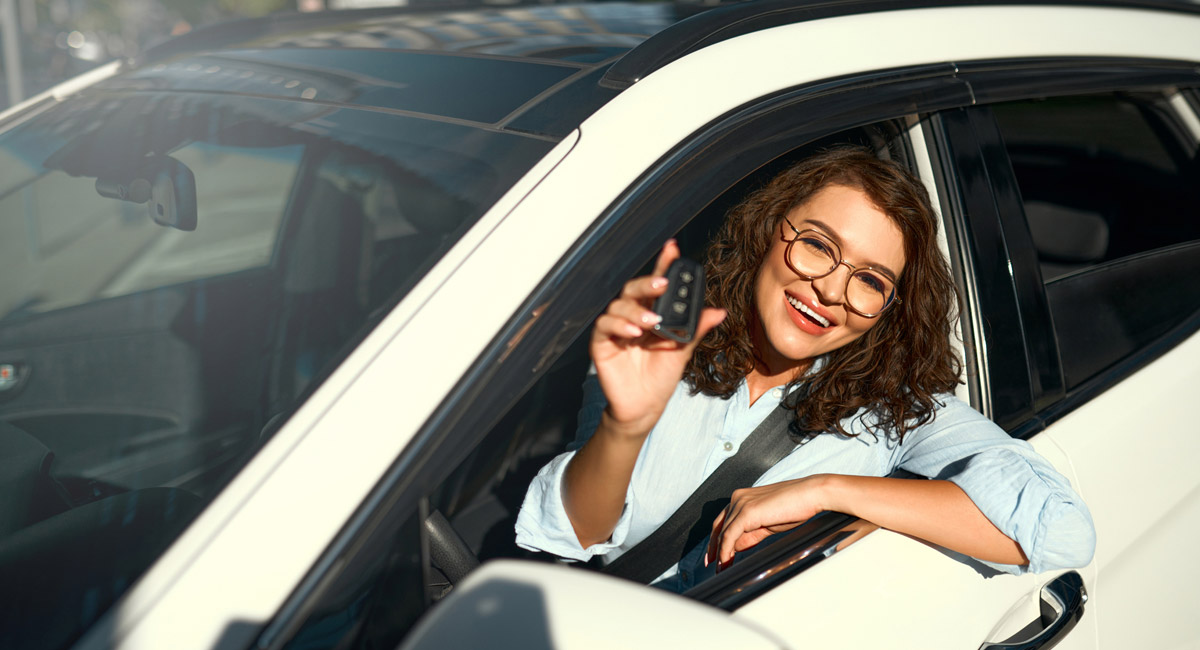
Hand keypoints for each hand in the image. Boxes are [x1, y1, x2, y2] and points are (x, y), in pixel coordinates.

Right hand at [590, 240, 725, 433]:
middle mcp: (632, 316)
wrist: (645, 407)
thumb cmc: (661, 376)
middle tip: (661, 284)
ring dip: (635, 310)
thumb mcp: (683, 350)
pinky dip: (618, 325)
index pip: (657, 285)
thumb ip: (695, 329)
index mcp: (653, 313)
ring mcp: (615, 329)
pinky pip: (604, 326)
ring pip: (618, 305)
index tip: (673, 248)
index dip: (663, 265)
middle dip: (647, 283)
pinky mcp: (601, 343)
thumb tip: (719, 311)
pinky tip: (633, 333)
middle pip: (634, 289)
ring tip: (651, 323)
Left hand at [705, 475, 832, 570]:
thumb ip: (751, 534)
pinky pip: (730, 535)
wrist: (811, 494)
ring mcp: (741, 503)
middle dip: (714, 548)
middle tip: (713, 566)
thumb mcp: (768, 524)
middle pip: (719, 527)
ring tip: (721, 570)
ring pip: (724, 533)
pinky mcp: (746, 511)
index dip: (717, 540)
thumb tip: (737, 547)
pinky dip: (726, 550)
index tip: (715, 556)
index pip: (723, 521)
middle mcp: (738, 498)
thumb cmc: (795, 507)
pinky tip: (726, 562)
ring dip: (721, 553)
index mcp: (742, 497)